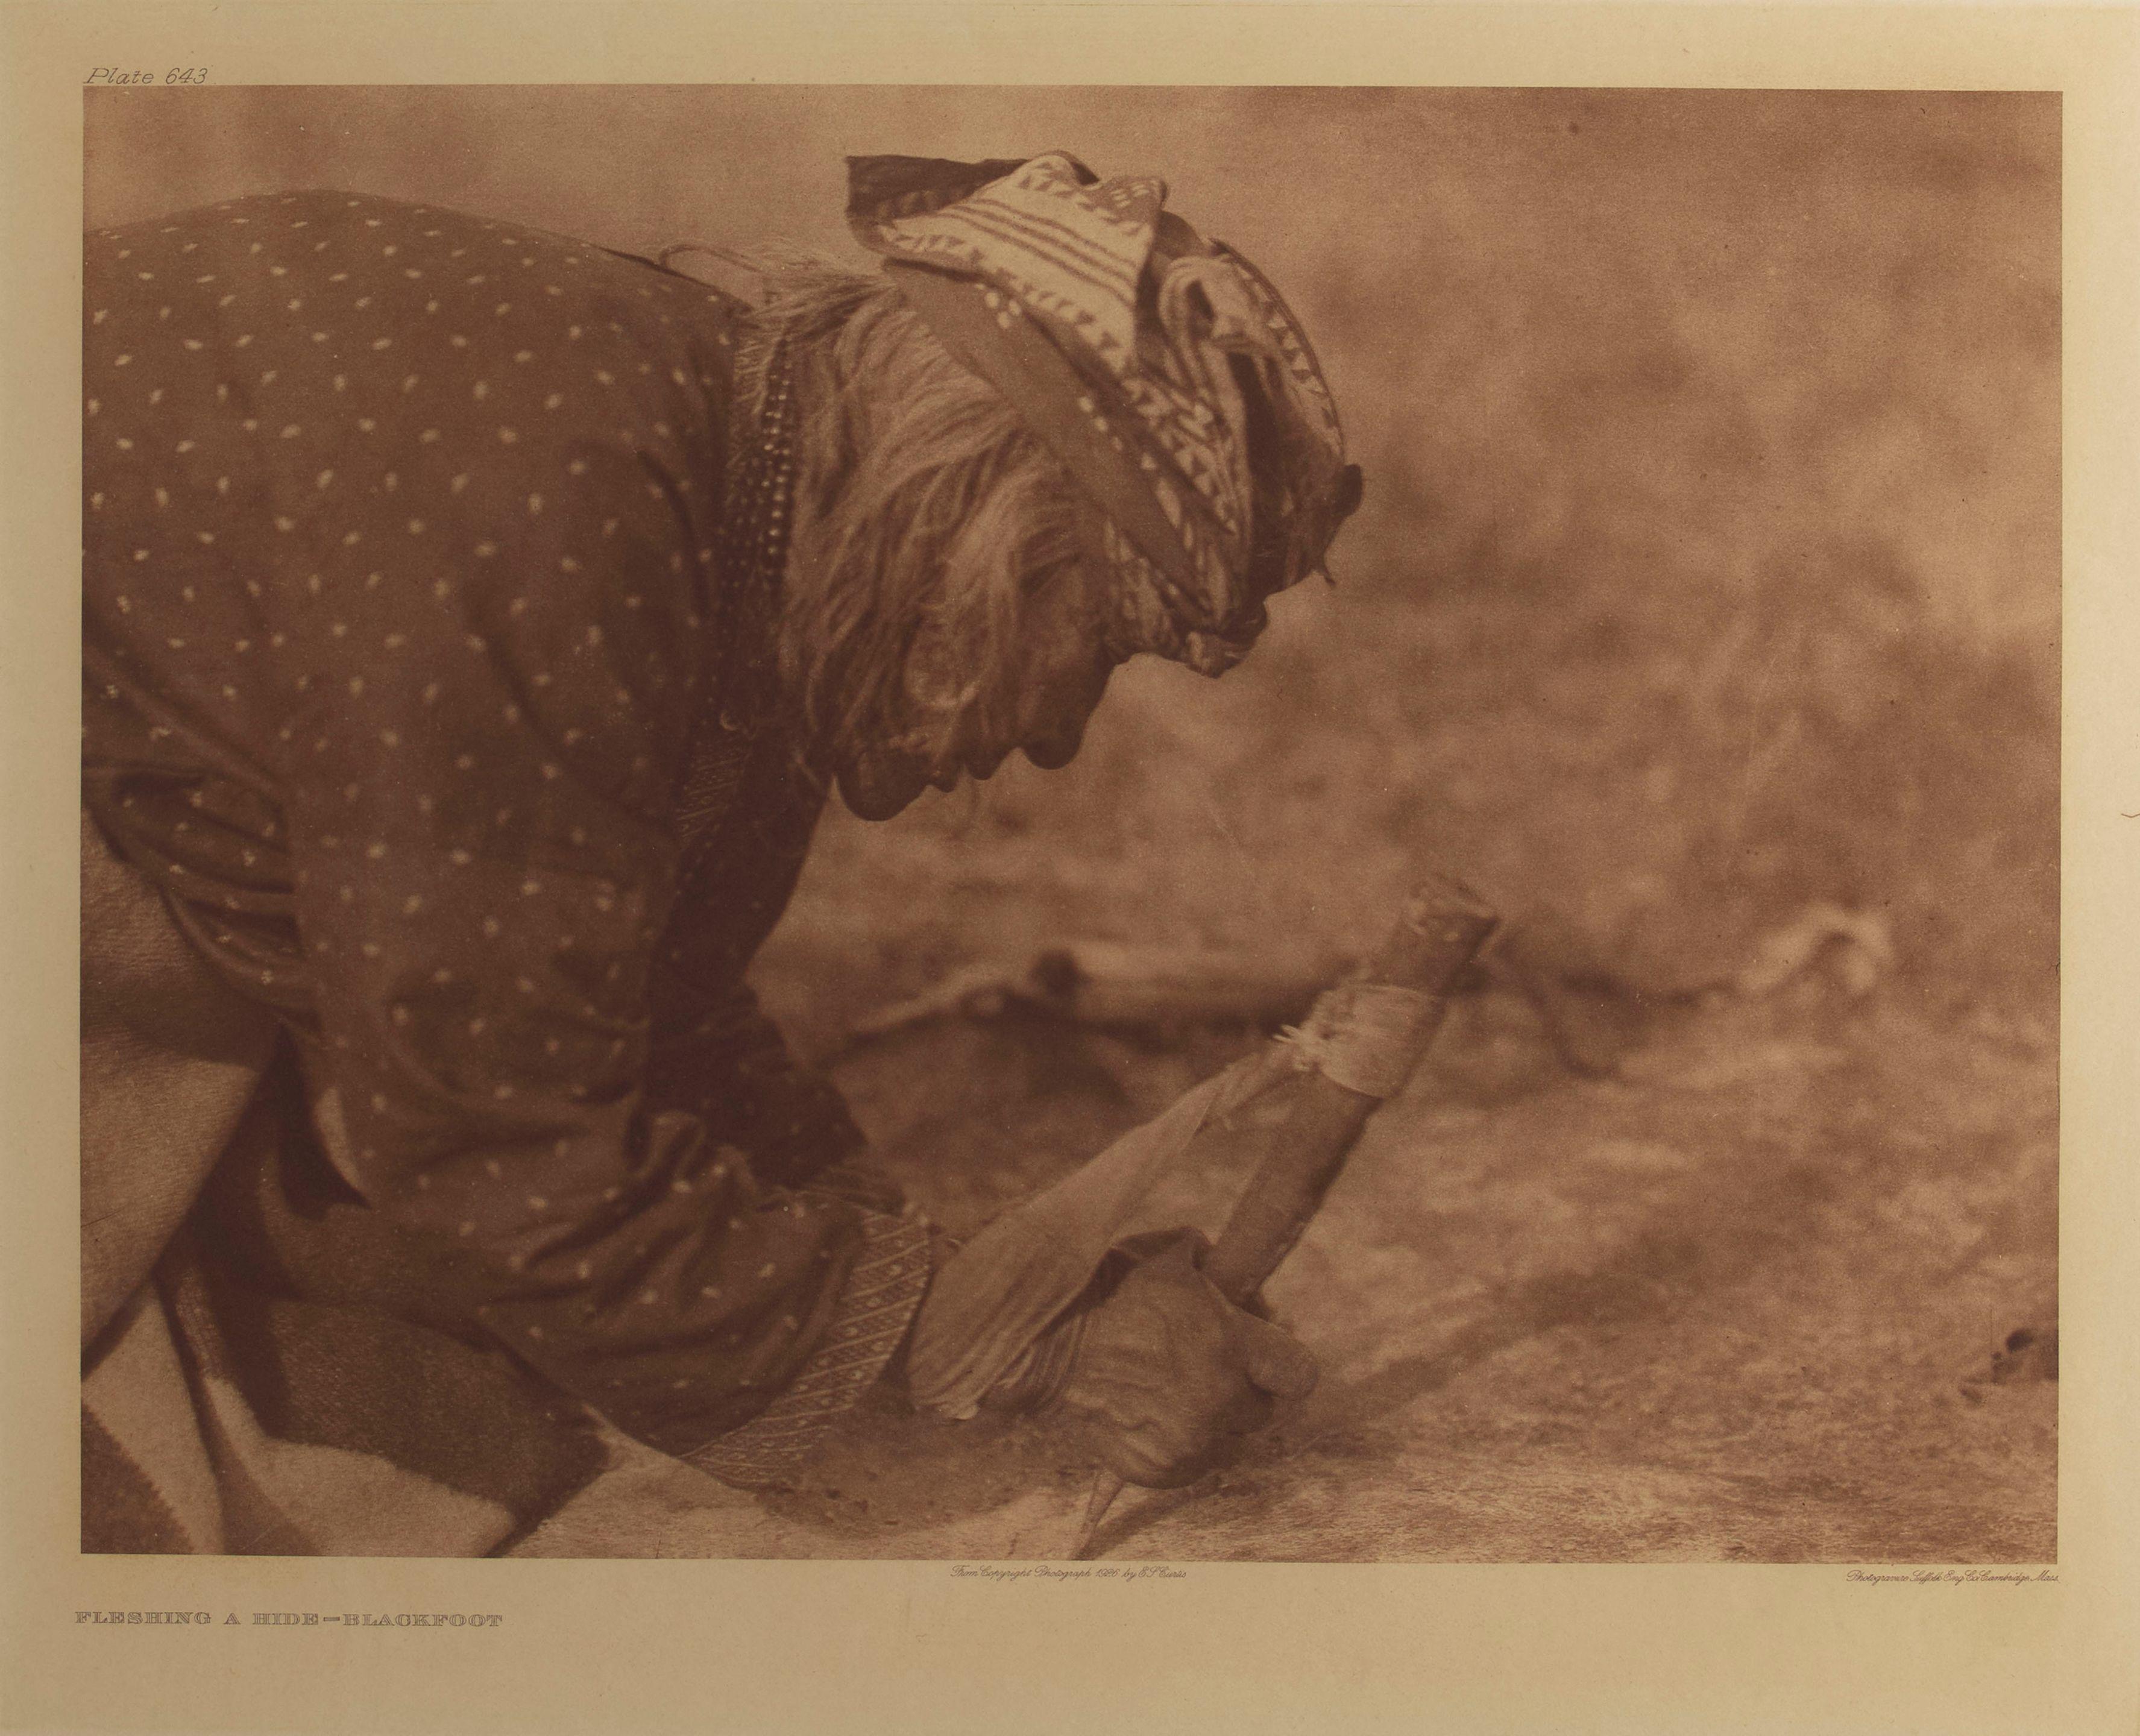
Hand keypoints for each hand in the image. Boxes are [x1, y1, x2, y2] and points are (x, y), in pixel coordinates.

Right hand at [1057, 1228, 1318, 1488]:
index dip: (1284, 1361)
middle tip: (1210, 1364)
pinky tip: (1151, 1410)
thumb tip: (1250, 1295)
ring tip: (1173, 1385)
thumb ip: (1223, 1270)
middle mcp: (1217, 1400)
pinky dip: (1177, 1443)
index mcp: (1230, 1345)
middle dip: (1244, 1388)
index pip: (1299, 1375)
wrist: (1043, 1339)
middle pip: (1264, 1411)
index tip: (1265, 1353)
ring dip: (1212, 1418)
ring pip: (1227, 1441)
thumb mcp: (1176, 1252)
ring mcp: (1187, 1442)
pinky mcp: (1156, 1470)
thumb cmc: (1110, 1285)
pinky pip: (1189, 1463)